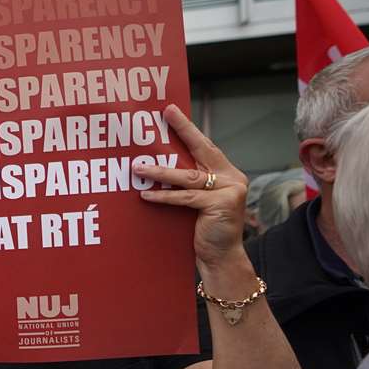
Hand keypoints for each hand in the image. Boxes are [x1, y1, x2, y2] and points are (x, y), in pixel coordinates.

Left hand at [135, 104, 249, 269]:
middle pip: (202, 149)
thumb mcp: (195, 201)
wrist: (221, 257)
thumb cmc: (204, 229)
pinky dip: (164, 196)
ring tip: (137, 167)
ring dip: (160, 171)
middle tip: (164, 115)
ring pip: (188, 176)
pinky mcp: (221, 204)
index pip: (204, 146)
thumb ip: (186, 183)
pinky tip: (145, 194)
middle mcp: (231, 177)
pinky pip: (185, 197)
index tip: (170, 111)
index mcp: (226, 172)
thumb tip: (153, 165)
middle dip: (183, 130)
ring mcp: (229, 190)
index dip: (187, 128)